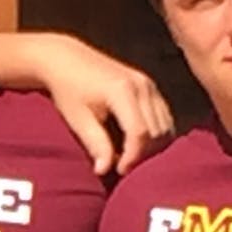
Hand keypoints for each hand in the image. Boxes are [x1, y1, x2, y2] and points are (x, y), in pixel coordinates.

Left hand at [37, 34, 174, 174]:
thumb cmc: (67, 90)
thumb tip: (104, 171)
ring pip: (165, 124)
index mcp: (123, 91)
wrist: (66, 60)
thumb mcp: (77, 118)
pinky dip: (155, 133)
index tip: (119, 171)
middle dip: (144, 154)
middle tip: (124, 167)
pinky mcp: (150, 86)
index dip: (132, 156)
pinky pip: (163, 115)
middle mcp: (142, 85)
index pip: (139, 132)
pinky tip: (137, 145)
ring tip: (130, 158)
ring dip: (152, 145)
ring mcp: (149, 84)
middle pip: (156, 130)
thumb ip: (95, 144)